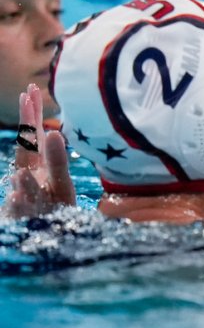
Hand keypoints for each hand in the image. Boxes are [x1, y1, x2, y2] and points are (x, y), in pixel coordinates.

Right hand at [5, 84, 75, 217]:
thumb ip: (57, 161)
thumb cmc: (53, 209)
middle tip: (27, 96)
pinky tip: (18, 195)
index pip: (34, 137)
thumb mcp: (62, 186)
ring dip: (25, 159)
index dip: (32, 116)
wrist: (45, 236)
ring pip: (25, 178)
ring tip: (30, 139)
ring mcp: (26, 197)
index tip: (30, 91)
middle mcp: (30, 177)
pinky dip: (18, 203)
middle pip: (27, 148)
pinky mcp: (23, 219)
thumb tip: (52, 132)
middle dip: (28, 124)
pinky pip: (20, 210)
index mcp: (39, 167)